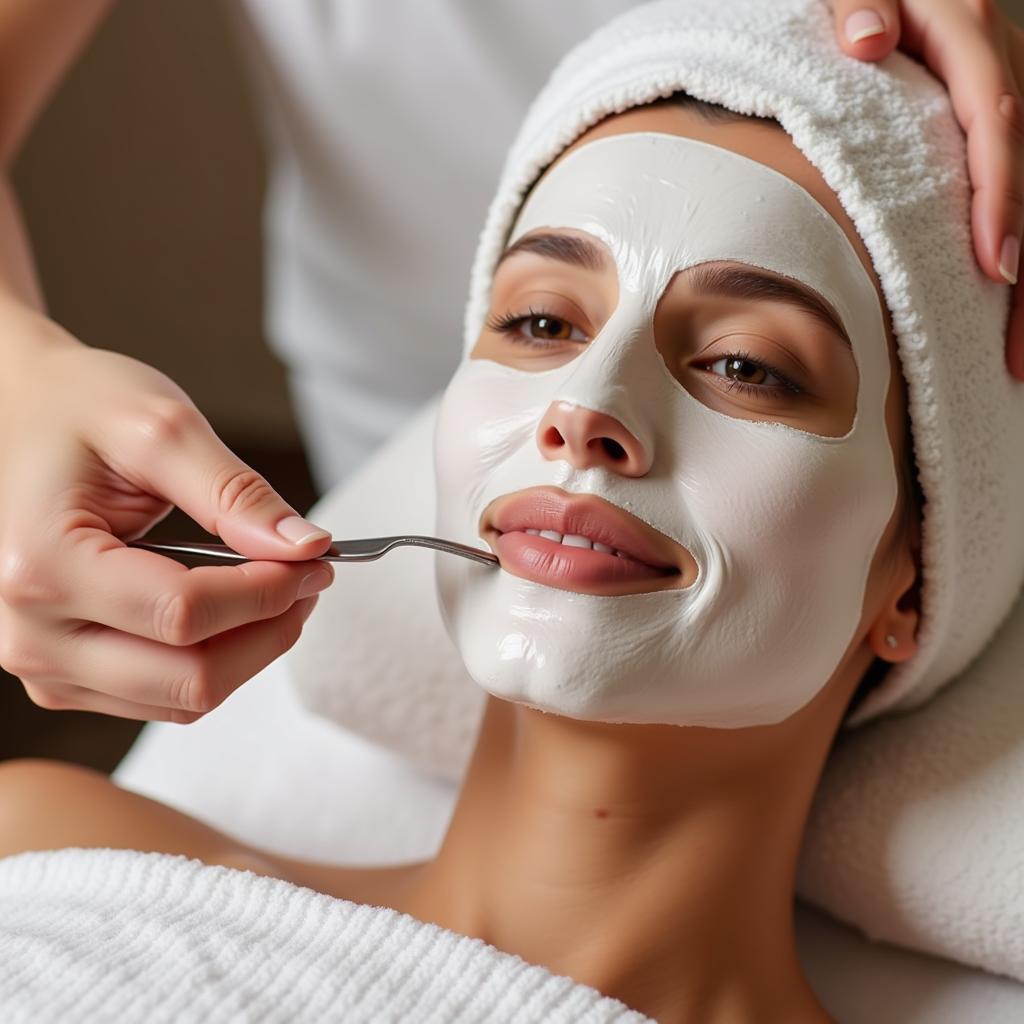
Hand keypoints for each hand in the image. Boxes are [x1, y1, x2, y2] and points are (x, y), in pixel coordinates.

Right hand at [0, 311, 334, 721]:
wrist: (15, 413)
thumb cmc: (76, 409)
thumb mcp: (158, 428)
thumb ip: (235, 493)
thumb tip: (307, 547)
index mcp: (42, 566)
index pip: (185, 614)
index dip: (269, 592)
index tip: (317, 559)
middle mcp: (30, 633)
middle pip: (190, 680)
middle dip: (270, 631)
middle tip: (310, 576)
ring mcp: (44, 664)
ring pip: (183, 700)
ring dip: (250, 652)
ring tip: (279, 587)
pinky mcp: (65, 675)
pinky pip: (163, 697)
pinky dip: (217, 660)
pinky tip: (237, 610)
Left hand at [831, 0, 1023, 377]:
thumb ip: (859, 1)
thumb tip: (869, 41)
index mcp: (967, 32)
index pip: (994, 122)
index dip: (1001, 196)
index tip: (997, 265)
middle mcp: (997, 68)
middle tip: (1014, 350)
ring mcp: (998, 98)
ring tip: (1014, 356)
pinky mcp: (985, 128)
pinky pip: (1012, 187)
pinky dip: (1013, 246)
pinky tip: (1007, 312)